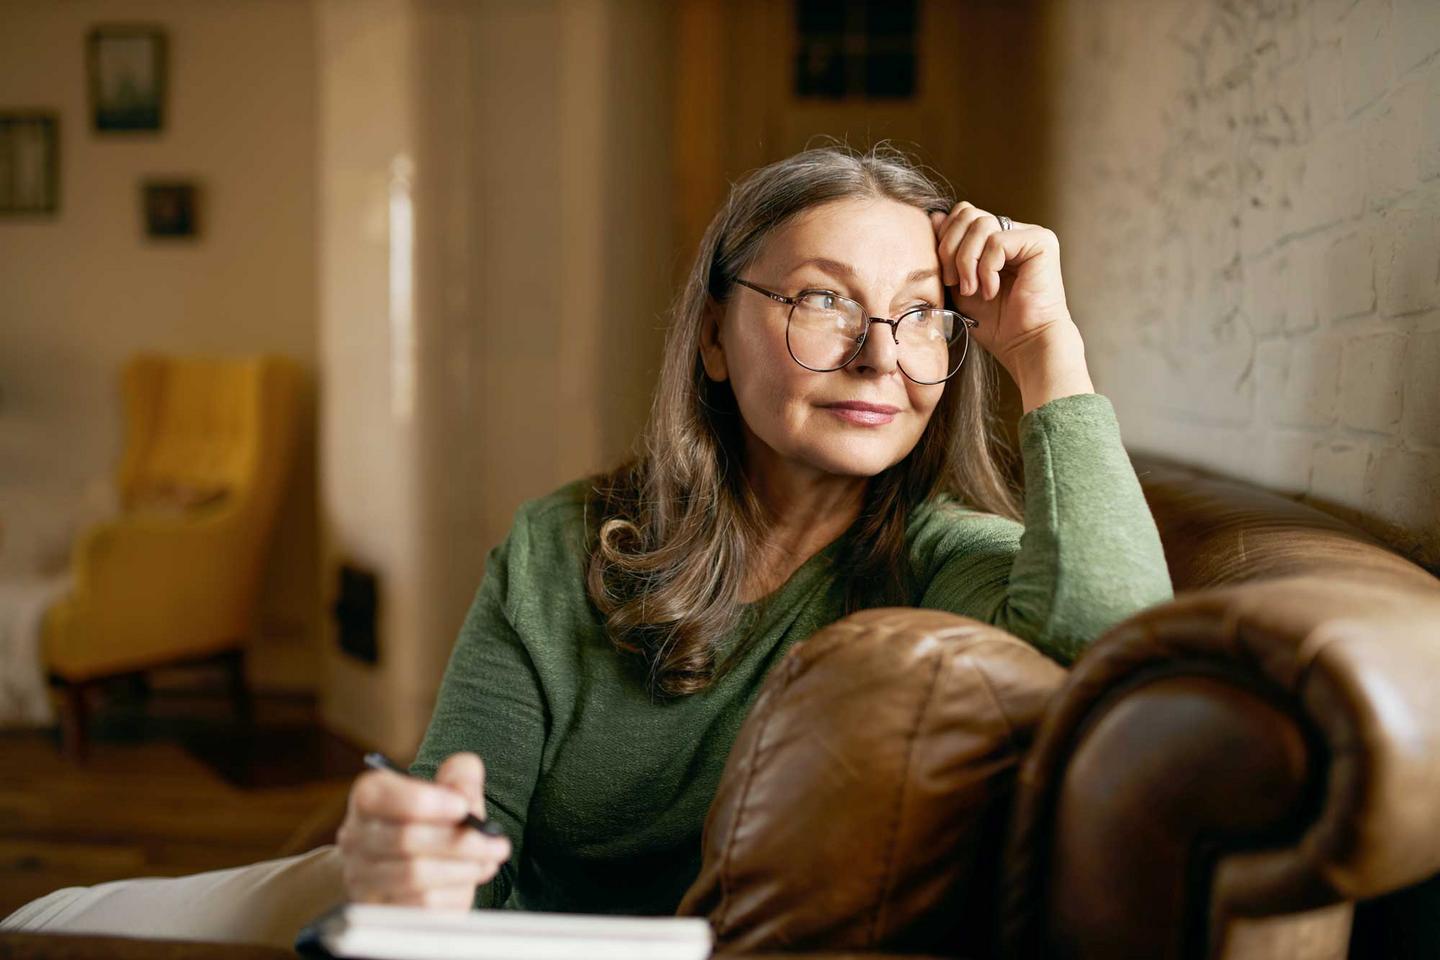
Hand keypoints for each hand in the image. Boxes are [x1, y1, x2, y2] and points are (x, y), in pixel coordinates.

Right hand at [337, 751, 510, 909]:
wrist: (403, 871)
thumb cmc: (431, 824)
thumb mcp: (448, 794)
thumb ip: (460, 777)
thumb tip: (465, 787)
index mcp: (368, 799)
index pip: (381, 795)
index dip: (424, 800)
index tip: (463, 807)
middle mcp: (356, 838)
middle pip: (405, 839)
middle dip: (461, 842)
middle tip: (498, 844)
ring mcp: (362, 879)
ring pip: (413, 875)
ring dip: (462, 869)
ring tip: (490, 861)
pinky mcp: (378, 913)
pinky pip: (417, 906)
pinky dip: (452, 894)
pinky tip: (470, 881)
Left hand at [929, 202, 1077, 377]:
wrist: (1024, 344)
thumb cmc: (995, 323)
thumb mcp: (960, 284)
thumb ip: (949, 252)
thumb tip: (935, 216)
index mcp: (995, 239)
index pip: (962, 215)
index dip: (945, 240)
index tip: (946, 277)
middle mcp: (1014, 231)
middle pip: (968, 214)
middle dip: (951, 250)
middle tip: (953, 283)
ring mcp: (1029, 234)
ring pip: (980, 224)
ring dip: (967, 261)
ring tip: (973, 290)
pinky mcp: (1041, 241)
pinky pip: (997, 241)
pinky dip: (987, 269)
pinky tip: (991, 291)